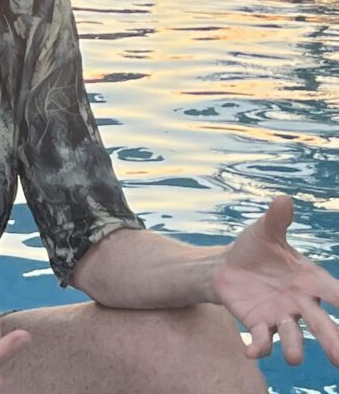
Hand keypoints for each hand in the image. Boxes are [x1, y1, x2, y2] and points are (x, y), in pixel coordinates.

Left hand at [213, 195, 338, 366]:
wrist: (228, 265)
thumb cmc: (256, 248)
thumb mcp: (265, 231)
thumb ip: (277, 219)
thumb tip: (284, 199)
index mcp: (309, 280)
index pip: (333, 293)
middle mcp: (300, 303)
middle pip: (320, 324)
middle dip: (332, 341)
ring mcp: (280, 316)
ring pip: (292, 336)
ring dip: (294, 347)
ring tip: (294, 359)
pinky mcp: (258, 324)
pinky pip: (261, 340)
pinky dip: (258, 346)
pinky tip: (250, 351)